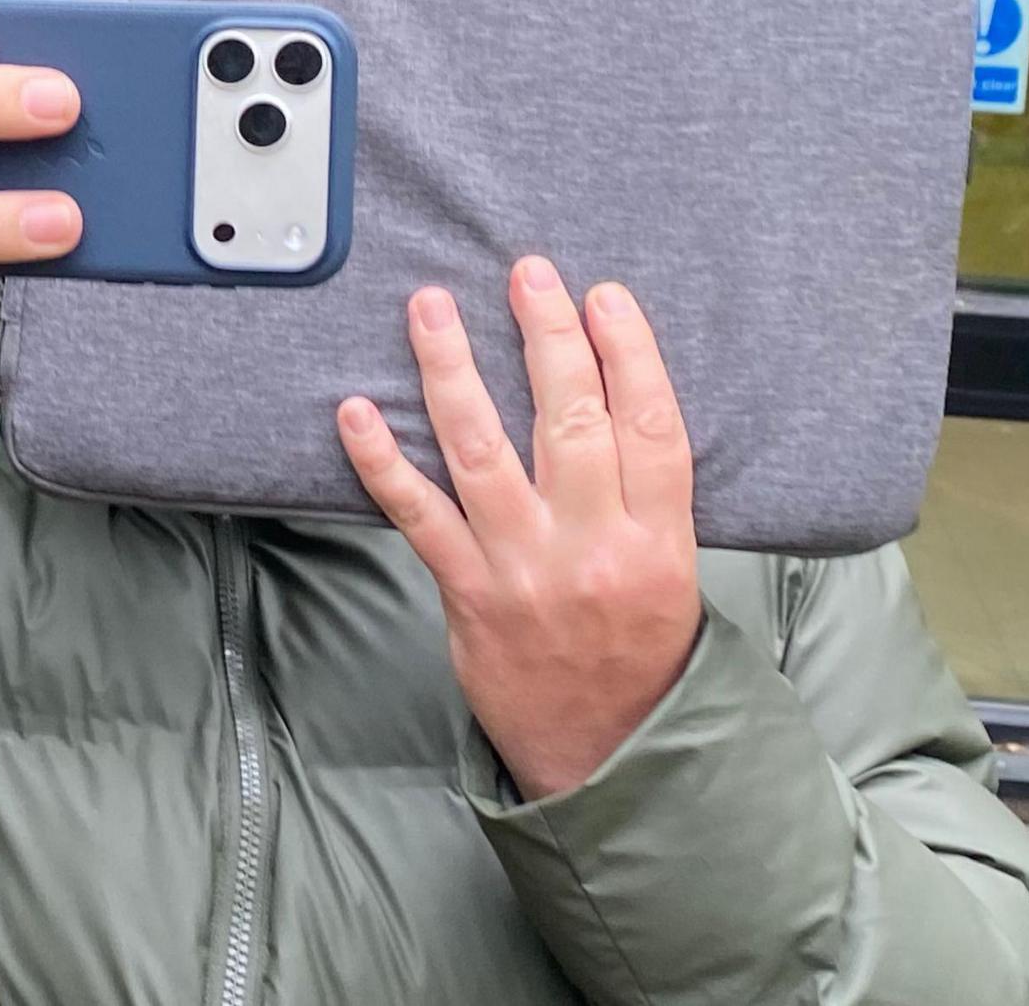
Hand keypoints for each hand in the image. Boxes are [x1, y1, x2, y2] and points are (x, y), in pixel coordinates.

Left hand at [336, 259, 701, 800]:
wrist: (604, 753)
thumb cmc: (635, 652)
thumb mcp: (672, 571)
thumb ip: (643, 492)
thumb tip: (609, 390)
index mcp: (658, 539)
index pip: (651, 426)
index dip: (630, 354)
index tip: (604, 297)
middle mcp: (593, 548)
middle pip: (570, 421)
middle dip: (546, 337)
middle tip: (525, 275)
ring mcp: (524, 569)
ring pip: (484, 451)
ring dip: (452, 371)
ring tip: (431, 309)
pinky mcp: (468, 594)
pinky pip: (418, 516)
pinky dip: (383, 462)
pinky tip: (356, 413)